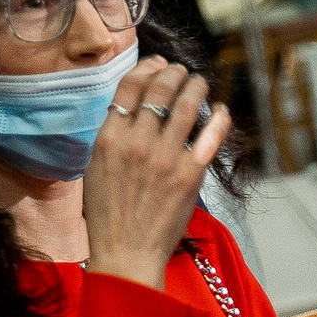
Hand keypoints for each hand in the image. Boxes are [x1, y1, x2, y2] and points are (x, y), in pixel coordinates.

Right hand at [80, 57, 230, 288]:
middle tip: (182, 71)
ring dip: (196, 86)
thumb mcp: (96, 169)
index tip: (158, 64)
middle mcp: (137, 143)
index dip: (147, 69)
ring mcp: (166, 158)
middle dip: (174, 73)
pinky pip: (211, 135)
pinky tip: (220, 110)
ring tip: (199, 82)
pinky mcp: (190, 174)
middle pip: (160, 90)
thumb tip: (131, 110)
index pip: (129, 88)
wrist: (125, 253)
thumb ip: (113, 138)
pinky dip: (218, 117)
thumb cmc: (108, 215)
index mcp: (109, 140)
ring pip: (187, 105)